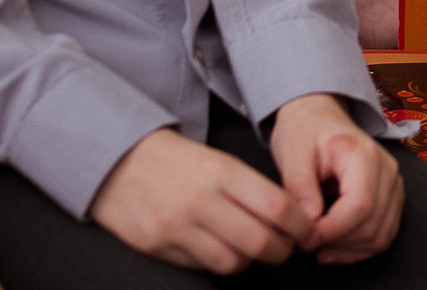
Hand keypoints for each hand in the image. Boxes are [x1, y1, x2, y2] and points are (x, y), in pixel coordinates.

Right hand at [90, 128, 312, 272]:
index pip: (277, 208)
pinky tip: (219, 248)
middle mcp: (201, 201)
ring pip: (233, 262)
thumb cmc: (176, 159)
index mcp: (222, 172)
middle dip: (283, 250)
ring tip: (251, 248)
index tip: (308, 231)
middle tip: (287, 247)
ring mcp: (178, 227)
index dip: (301, 226)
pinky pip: (202, 266)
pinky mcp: (158, 247)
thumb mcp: (217, 160)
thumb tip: (288, 217)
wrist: (118, 160)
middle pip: (260, 242)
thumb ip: (249, 188)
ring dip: (249, 260)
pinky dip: (218, 262)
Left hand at [270, 93, 404, 265]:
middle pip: (373, 224)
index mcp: (362, 153)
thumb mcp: (292, 153)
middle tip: (305, 241)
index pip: (361, 204)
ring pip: (381, 235)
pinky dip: (359, 249)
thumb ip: (299, 186)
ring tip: (318, 245)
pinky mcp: (392, 197)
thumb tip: (310, 223)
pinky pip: (384, 234)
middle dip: (338, 242)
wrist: (318, 117)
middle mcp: (386, 168)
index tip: (304, 238)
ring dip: (349, 249)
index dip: (333, 230)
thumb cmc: (304, 132)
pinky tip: (334, 247)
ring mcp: (393, 183)